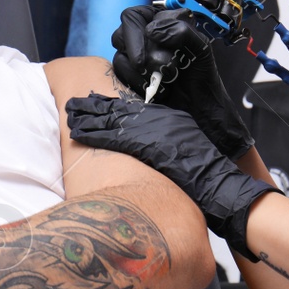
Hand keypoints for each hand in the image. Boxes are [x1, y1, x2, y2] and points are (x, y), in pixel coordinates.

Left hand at [65, 93, 276, 260]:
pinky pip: (114, 135)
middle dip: (95, 107)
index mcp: (169, 118)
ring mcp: (153, 130)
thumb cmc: (206, 174)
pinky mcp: (147, 144)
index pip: (133, 108)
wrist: (219, 185)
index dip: (112, 105)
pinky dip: (95, 132)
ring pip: (113, 119)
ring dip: (89, 116)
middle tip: (74, 104)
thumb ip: (166, 144)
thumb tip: (150, 150)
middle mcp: (160, 119)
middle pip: (120, 110)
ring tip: (70, 114)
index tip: (94, 102)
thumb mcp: (186, 149)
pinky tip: (79, 132)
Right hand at [111, 5, 253, 158]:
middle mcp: (142, 36)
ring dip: (144, 72)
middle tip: (159, 67)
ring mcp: (133, 57)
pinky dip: (140, 84)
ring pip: (120, 57)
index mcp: (159, 21)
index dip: (139, 33)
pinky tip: (159, 88)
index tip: (150, 51)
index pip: (134, 16)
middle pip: (120, 35)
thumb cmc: (202, 73)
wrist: (199, 105)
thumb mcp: (200, 47)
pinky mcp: (129, 77)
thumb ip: (181, 31)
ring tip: (167, 79)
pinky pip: (120, 77)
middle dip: (140, 53)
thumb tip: (151, 31)